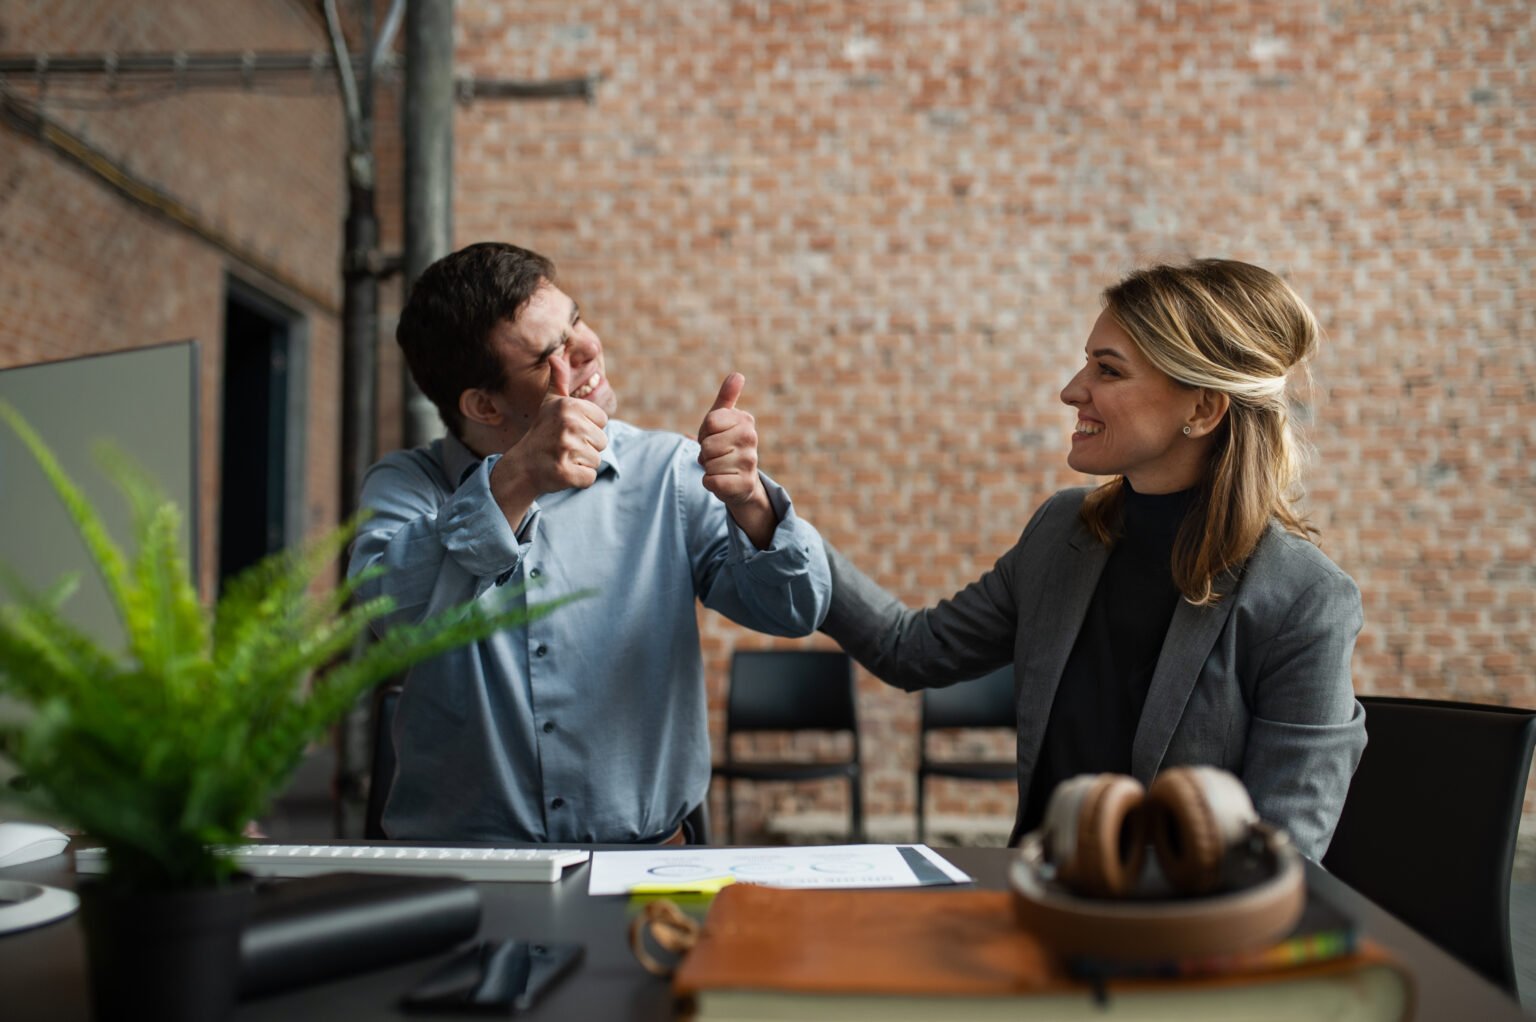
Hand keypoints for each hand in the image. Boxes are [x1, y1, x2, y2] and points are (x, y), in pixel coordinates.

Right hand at [491, 355, 608, 512]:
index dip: (589, 430)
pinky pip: (588, 478)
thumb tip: (555, 357)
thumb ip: (559, 382)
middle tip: (564, 447)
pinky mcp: (564, 472)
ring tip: (561, 458)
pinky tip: (561, 472)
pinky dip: (578, 480)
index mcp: (569, 407)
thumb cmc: (542, 432)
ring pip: (596, 460)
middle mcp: (568, 425)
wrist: (522, 466)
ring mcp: (565, 449)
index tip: (568, 431)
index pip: (602, 422)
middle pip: (602, 442)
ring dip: (582, 464)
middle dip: (587, 448)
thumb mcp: (550, 404)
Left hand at [698, 374, 776, 549]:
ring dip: (708, 468)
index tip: (714, 437)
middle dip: (705, 452)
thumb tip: (737, 375)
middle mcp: (751, 438)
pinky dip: (710, 483)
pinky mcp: (745, 484)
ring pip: (708, 463)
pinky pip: (711, 481)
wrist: (741, 481)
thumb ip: (726, 398)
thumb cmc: (726, 446)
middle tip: (717, 455)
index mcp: (745, 419)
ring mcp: (750, 462)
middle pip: (707, 444)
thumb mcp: (722, 421)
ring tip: (721, 467)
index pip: (709, 422)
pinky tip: (722, 481)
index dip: (705, 433)